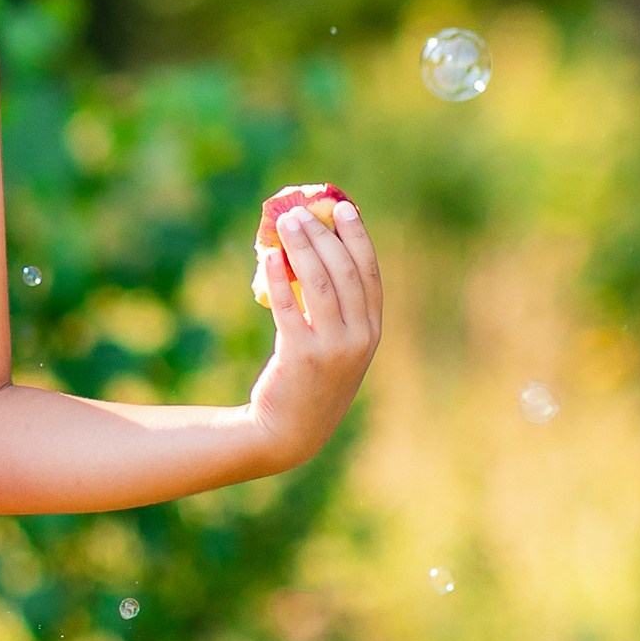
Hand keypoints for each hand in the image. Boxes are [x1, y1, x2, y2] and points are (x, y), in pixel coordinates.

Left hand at [247, 189, 381, 467]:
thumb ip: (333, 310)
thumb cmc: (309, 383)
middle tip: (301, 212)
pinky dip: (278, 278)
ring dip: (302, 248)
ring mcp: (332, 349)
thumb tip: (308, 252)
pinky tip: (268, 257)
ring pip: (319, 284)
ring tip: (284, 224)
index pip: (370, 274)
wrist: (289, 432)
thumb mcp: (335, 347)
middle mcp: (358, 338)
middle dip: (324, 235)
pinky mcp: (301, 357)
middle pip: (345, 272)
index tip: (343, 208)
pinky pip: (288, 308)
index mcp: (372, 331)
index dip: (357, 238)